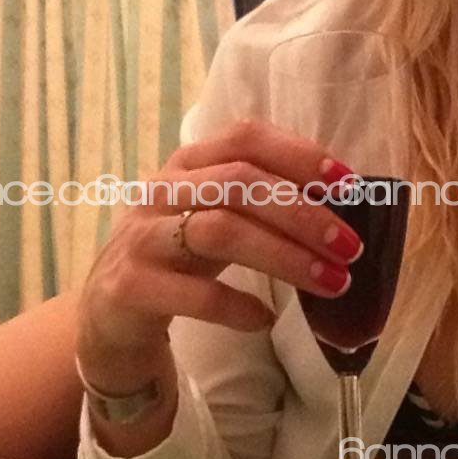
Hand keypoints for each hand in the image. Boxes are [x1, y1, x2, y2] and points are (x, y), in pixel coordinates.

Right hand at [76, 119, 364, 380]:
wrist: (108, 313)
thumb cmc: (177, 259)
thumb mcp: (215, 218)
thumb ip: (260, 202)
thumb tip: (340, 202)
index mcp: (188, 163)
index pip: (245, 138)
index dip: (299, 155)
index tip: (348, 185)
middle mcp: (161, 189)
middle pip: (238, 183)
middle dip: (302, 214)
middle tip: (349, 248)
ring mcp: (141, 236)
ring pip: (219, 231)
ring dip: (285, 257)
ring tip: (330, 283)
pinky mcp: (129, 285)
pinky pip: (194, 293)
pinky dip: (238, 307)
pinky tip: (266, 319)